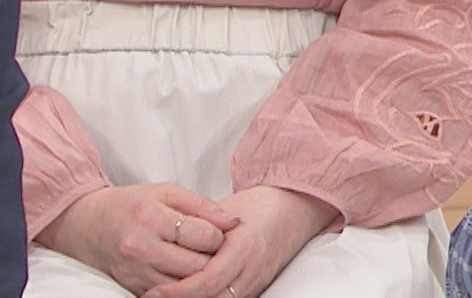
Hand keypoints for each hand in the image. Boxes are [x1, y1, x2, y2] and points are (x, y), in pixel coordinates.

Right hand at [37, 184, 239, 294]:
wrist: (87, 224)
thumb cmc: (133, 204)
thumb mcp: (168, 193)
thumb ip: (204, 206)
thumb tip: (235, 222)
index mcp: (151, 218)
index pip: (203, 236)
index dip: (219, 236)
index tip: (218, 232)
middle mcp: (140, 248)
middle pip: (196, 266)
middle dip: (212, 259)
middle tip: (214, 250)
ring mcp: (133, 271)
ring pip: (183, 286)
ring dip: (198, 275)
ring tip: (200, 260)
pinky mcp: (130, 286)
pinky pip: (166, 295)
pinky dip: (181, 286)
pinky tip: (184, 272)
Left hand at [141, 186, 337, 297]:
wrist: (295, 209)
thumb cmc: (258, 206)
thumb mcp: (225, 214)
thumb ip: (199, 232)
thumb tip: (163, 246)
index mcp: (244, 248)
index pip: (206, 282)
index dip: (177, 292)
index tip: (153, 292)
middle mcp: (252, 270)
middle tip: (152, 297)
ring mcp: (256, 281)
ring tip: (167, 296)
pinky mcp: (257, 287)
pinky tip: (189, 295)